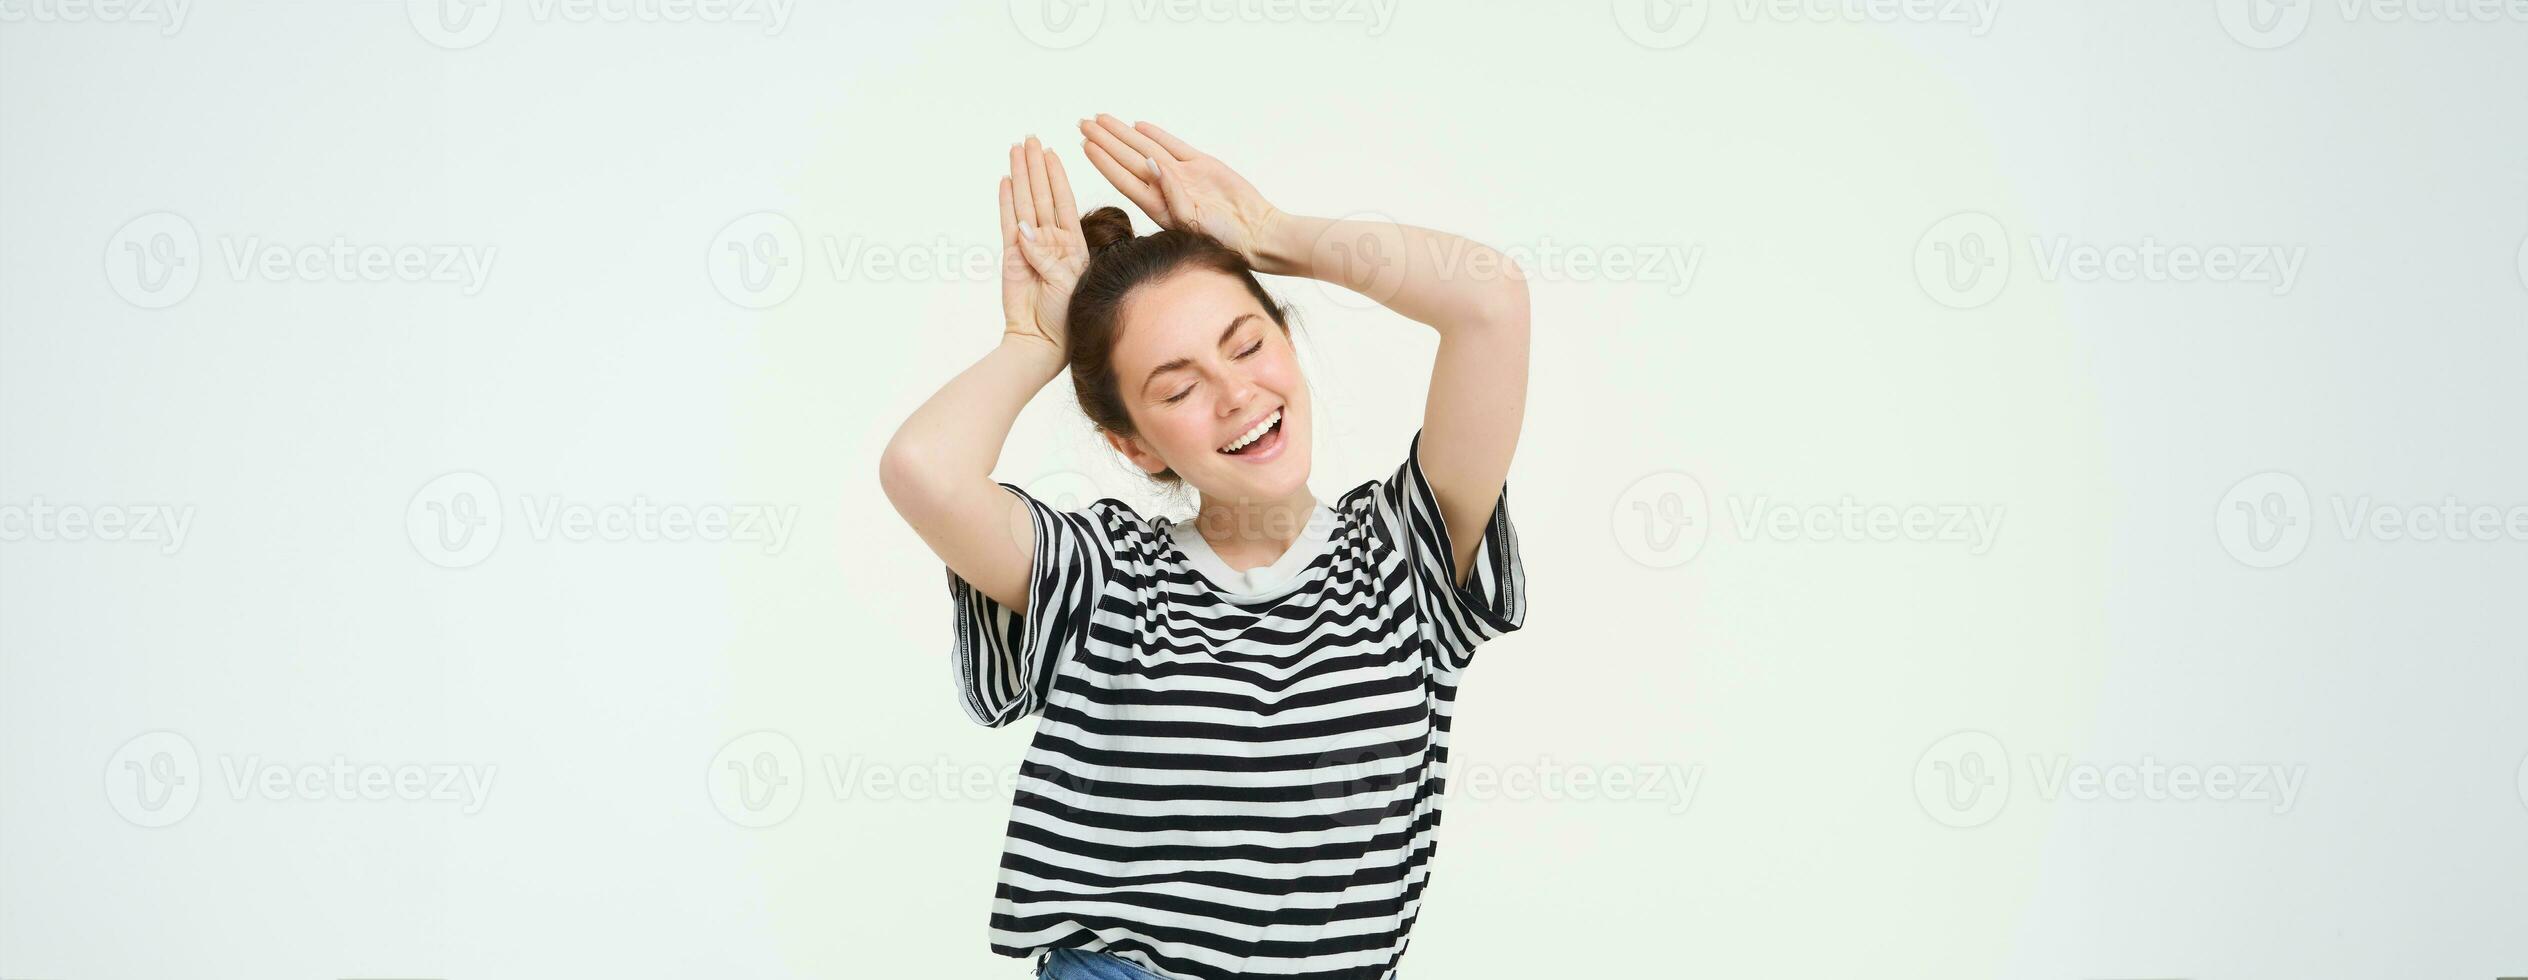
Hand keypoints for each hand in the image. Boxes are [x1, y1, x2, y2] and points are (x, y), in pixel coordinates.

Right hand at [999, 136, 1088, 352]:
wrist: (1042, 341)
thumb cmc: (1065, 316)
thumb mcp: (1066, 282)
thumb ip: (1047, 256)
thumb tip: (1025, 230)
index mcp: (1073, 244)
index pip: (1063, 202)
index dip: (1057, 176)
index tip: (1053, 152)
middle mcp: (1052, 240)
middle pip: (1042, 195)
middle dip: (1037, 166)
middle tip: (1031, 138)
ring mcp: (1029, 246)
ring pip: (1024, 203)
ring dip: (1021, 176)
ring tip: (1016, 150)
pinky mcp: (1011, 256)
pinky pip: (1007, 222)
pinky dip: (1007, 202)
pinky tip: (1005, 181)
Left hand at [1079, 115, 1282, 270]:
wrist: (1257, 233)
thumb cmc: (1224, 238)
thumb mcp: (1192, 219)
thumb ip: (1172, 192)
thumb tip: (1150, 162)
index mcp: (1159, 205)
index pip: (1123, 177)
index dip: (1103, 160)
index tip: (1084, 144)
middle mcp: (1166, 187)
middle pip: (1128, 159)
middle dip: (1106, 141)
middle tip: (1084, 122)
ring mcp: (1183, 175)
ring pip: (1147, 148)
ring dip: (1124, 134)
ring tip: (1103, 119)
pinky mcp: (1202, 165)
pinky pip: (1174, 146)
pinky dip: (1156, 135)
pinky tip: (1138, 126)